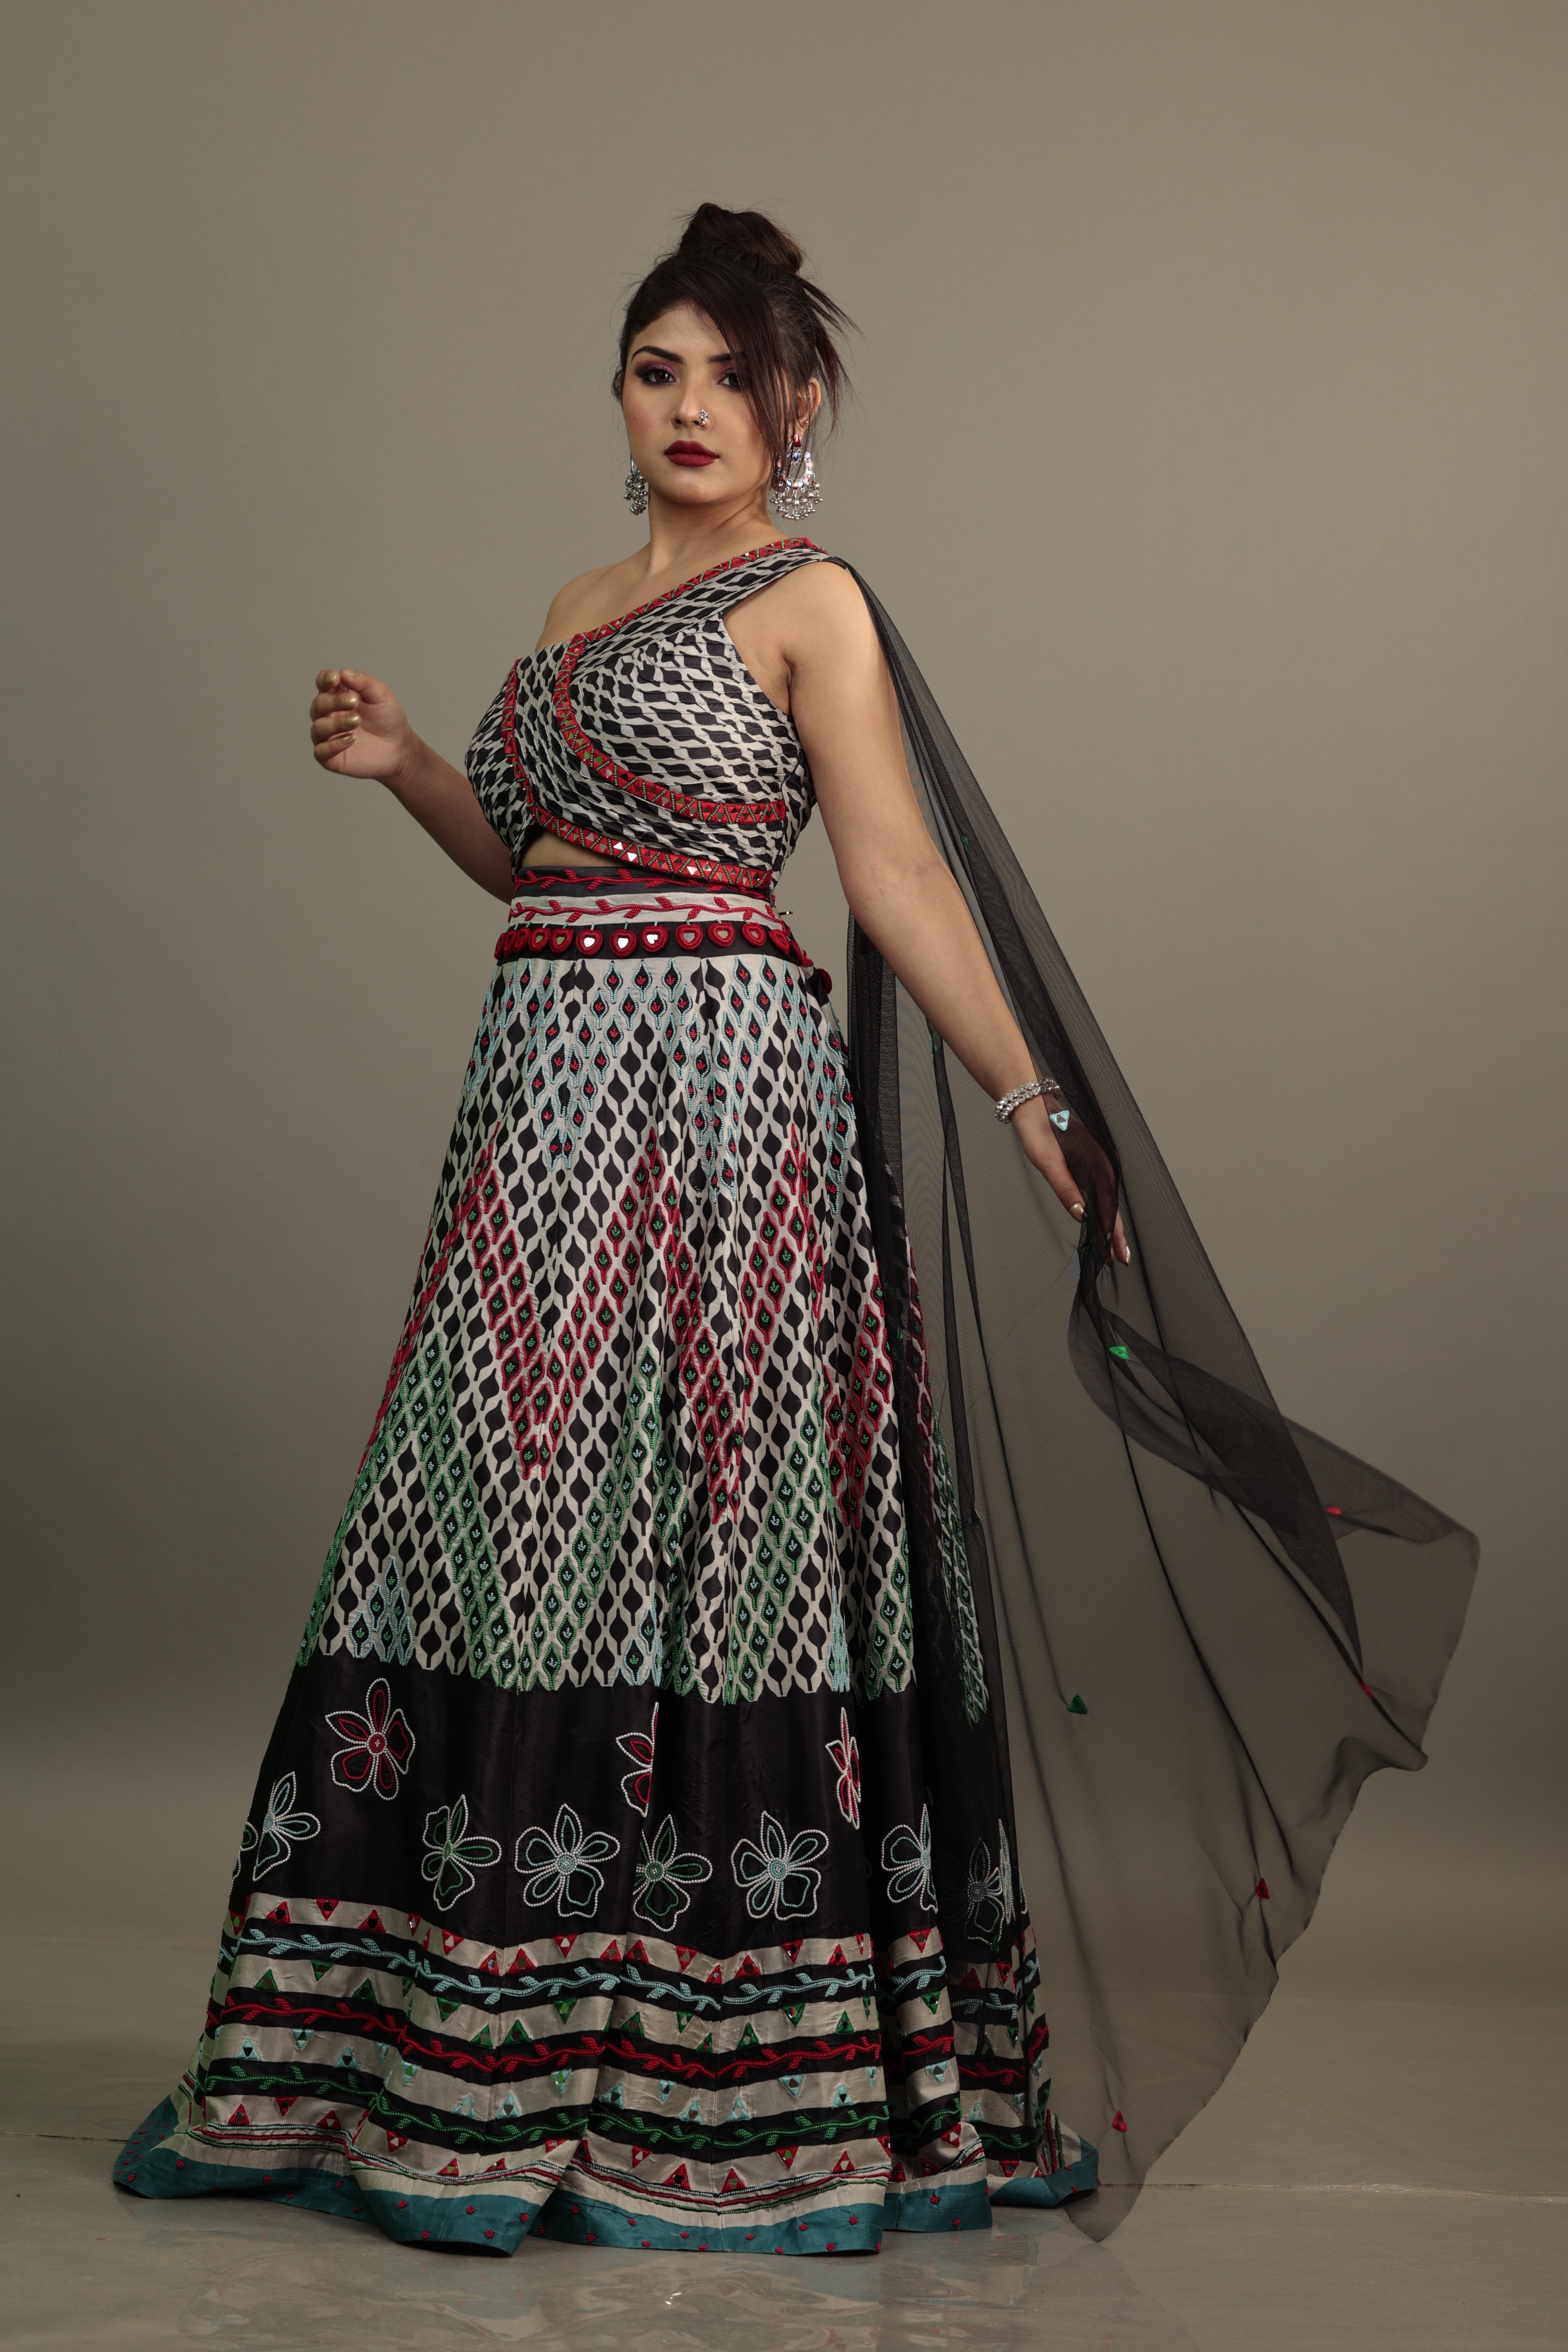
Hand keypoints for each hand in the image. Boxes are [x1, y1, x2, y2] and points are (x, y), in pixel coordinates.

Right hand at [309, 668, 415, 786]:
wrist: (399, 747)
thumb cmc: (388, 719)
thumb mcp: (381, 696)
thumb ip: (363, 682)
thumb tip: (344, 673)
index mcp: (337, 696)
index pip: (323, 684)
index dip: (325, 679)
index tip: (335, 678)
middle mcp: (328, 715)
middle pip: (318, 704)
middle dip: (334, 702)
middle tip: (354, 702)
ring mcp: (328, 736)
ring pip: (318, 727)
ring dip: (335, 723)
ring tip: (356, 721)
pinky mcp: (331, 758)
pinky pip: (320, 752)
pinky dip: (332, 745)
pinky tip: (350, 739)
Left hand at [1011, 1093, 1131, 1266]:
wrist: (1033, 1105)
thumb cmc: (1038, 1133)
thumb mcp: (1047, 1163)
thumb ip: (1065, 1189)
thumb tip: (1081, 1216)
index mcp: (1096, 1166)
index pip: (1108, 1208)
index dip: (1111, 1235)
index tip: (1115, 1256)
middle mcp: (1102, 1164)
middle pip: (1112, 1206)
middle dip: (1116, 1235)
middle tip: (1121, 1260)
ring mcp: (1099, 1162)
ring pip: (1109, 1199)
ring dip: (1111, 1224)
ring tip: (1115, 1247)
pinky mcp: (1092, 1161)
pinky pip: (1103, 1190)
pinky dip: (1105, 1208)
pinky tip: (1103, 1219)